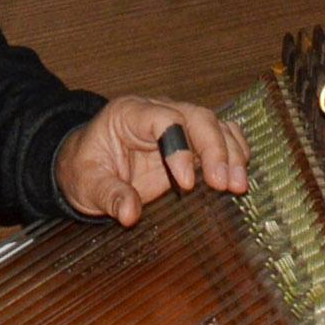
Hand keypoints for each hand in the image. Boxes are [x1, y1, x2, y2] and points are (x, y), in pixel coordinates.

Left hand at [58, 93, 249, 224]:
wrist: (86, 164)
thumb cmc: (86, 169)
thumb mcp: (87, 185)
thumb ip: (109, 195)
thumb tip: (130, 214)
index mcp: (129, 114)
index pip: (164, 119)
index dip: (180, 148)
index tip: (186, 183)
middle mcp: (157, 111)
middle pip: (197, 117)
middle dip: (216, 149)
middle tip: (224, 184)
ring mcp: (177, 123)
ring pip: (214, 124)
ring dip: (231, 153)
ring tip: (238, 185)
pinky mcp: (190, 140)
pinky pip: (220, 136)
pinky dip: (234, 152)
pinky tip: (239, 175)